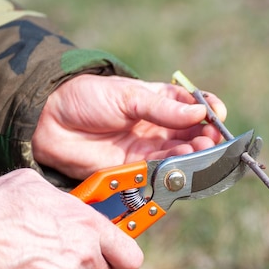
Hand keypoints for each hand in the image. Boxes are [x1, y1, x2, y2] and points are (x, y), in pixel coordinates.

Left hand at [32, 74, 227, 179]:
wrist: (50, 121)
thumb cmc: (88, 98)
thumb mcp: (128, 96)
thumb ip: (163, 108)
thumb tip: (201, 112)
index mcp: (160, 101)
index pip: (194, 106)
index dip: (209, 111)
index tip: (217, 114)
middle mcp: (158, 126)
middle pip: (192, 134)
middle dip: (205, 137)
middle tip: (210, 139)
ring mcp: (147, 148)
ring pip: (180, 155)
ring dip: (193, 154)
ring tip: (198, 150)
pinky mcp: (134, 168)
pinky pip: (160, 171)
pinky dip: (173, 169)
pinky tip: (180, 163)